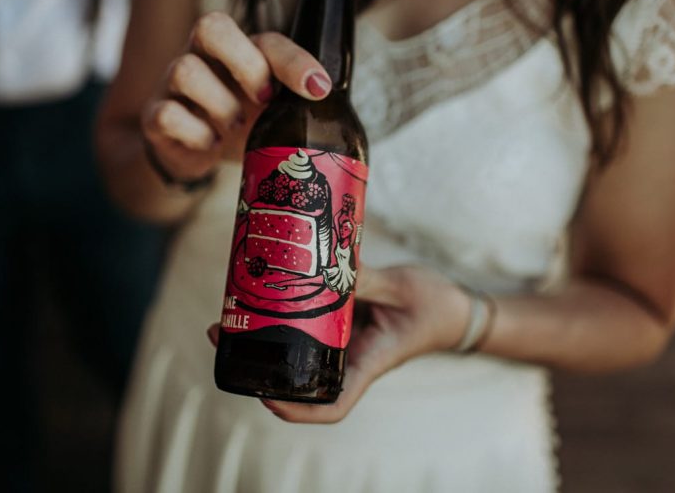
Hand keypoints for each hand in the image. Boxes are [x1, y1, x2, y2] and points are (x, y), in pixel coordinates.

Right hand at [142, 11, 333, 181]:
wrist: (196, 154)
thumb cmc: (242, 123)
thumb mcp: (272, 110)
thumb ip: (296, 99)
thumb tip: (333, 105)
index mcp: (238, 49)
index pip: (265, 38)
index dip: (294, 61)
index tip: (319, 89)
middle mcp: (202, 56)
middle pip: (211, 27)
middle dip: (247, 65)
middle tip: (265, 100)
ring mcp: (172, 83)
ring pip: (185, 71)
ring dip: (220, 106)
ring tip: (235, 127)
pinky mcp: (156, 116)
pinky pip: (168, 114)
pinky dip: (196, 133)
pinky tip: (211, 144)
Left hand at [206, 265, 471, 423]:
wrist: (452, 307)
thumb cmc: (434, 306)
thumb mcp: (402, 288)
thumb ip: (367, 279)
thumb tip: (330, 265)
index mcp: (368, 361)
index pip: (332, 404)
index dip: (296, 410)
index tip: (265, 396)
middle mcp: (349, 357)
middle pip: (300, 379)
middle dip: (259, 365)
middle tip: (223, 332)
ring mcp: (343, 340)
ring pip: (298, 351)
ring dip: (263, 337)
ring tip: (229, 314)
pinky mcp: (340, 321)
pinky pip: (308, 323)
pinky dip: (284, 313)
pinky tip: (263, 293)